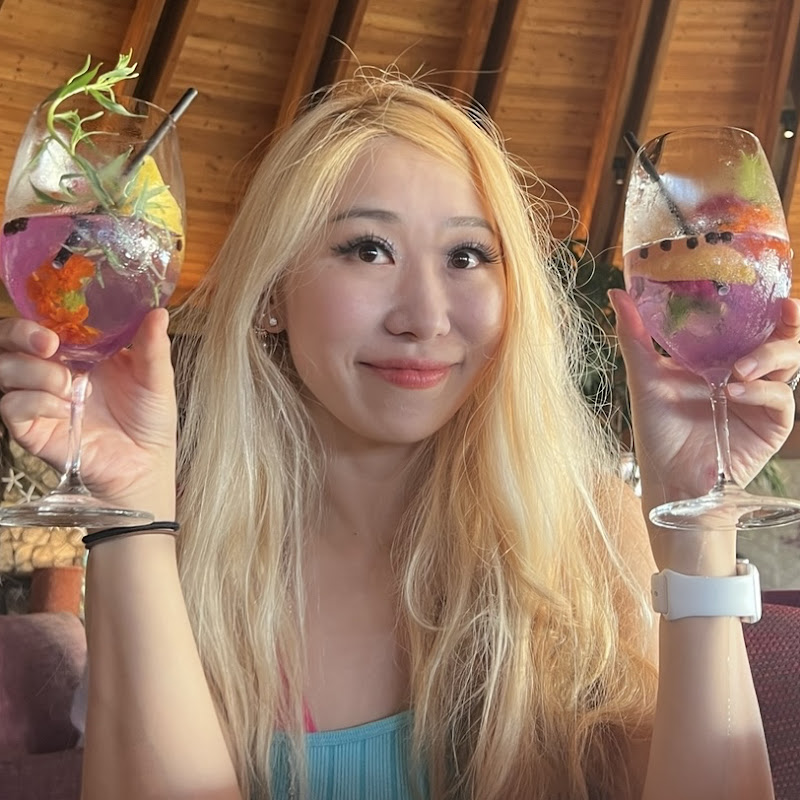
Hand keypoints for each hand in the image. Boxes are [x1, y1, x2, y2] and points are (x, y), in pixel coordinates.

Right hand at [0, 309, 176, 517]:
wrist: (146, 464)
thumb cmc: (149, 420)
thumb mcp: (156, 379)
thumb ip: (153, 347)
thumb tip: (157, 312)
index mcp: (78, 351)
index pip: (41, 322)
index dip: (39, 317)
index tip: (57, 324)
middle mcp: (51, 370)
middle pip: (7, 341)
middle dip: (19, 334)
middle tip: (50, 345)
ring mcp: (38, 398)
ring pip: (5, 369)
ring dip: (35, 371)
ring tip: (70, 386)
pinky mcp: (30, 428)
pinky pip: (12, 406)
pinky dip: (36, 401)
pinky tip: (65, 410)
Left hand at [610, 289, 799, 516]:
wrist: (667, 477)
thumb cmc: (657, 429)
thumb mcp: (644, 376)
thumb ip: (635, 334)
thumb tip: (618, 292)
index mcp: (720, 356)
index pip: (751, 321)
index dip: (762, 302)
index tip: (762, 285)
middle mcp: (745, 372)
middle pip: (782, 337)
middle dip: (787, 321)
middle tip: (782, 309)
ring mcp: (762, 396)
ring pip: (790, 362)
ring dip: (772, 355)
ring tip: (741, 367)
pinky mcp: (771, 423)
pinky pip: (780, 398)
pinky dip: (761, 392)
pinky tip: (735, 393)